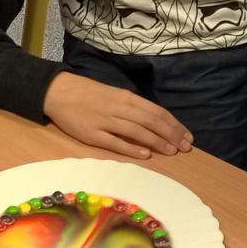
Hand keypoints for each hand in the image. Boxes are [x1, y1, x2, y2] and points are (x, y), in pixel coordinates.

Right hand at [43, 72, 192, 158]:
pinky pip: (115, 142)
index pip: (157, 112)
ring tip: (172, 151)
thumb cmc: (89, 94)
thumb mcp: (115, 95)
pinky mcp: (92, 134)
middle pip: (151, 121)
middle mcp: (119, 108)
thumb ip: (134, 108)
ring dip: (157, 142)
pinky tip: (146, 155)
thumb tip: (156, 122)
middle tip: (186, 147)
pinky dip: (132, 149)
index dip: (174, 125)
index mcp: (126, 97)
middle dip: (171, 135)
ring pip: (137, 132)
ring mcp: (105, 122)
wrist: (59, 92)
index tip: (187, 136)